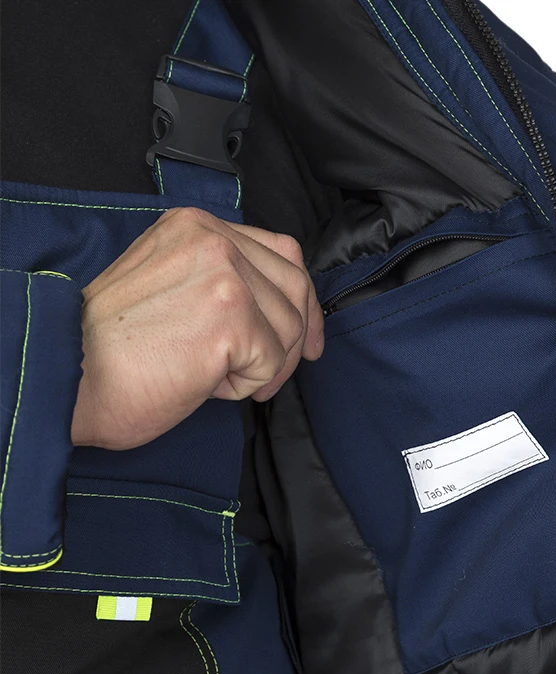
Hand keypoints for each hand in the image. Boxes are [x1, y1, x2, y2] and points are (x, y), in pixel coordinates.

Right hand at [71, 207, 324, 449]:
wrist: (69, 377)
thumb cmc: (113, 348)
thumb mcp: (170, 285)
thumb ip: (222, 279)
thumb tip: (282, 308)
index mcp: (196, 226)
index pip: (282, 253)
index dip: (302, 301)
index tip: (306, 340)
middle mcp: (213, 239)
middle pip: (296, 288)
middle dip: (292, 340)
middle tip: (266, 375)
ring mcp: (224, 275)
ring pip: (290, 328)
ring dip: (261, 366)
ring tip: (210, 373)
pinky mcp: (231, 316)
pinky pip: (272, 362)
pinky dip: (245, 385)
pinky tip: (204, 381)